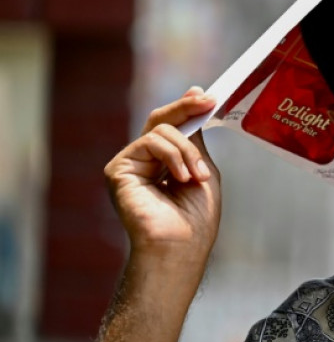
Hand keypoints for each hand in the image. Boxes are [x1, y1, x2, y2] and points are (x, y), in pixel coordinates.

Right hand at [104, 86, 220, 260]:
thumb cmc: (196, 217)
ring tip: (197, 176)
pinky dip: (173, 156)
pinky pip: (149, 142)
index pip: (171, 126)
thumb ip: (195, 139)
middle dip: (185, 108)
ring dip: (187, 150)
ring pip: (160, 130)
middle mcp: (143, 161)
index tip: (207, 96)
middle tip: (207, 100)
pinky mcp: (118, 170)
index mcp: (163, 162)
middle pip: (160, 119)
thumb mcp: (203, 168)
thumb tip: (195, 97)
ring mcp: (130, 164)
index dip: (186, 107)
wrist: (181, 246)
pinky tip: (181, 178)